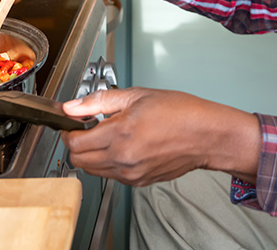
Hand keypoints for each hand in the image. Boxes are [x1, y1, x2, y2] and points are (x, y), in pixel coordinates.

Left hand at [61, 88, 261, 186]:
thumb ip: (100, 101)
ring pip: (93, 171)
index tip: (74, 123)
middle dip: (77, 144)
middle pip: (79, 161)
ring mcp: (131, 173)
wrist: (207, 136)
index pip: (75, 143)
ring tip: (109, 136)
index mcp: (120, 134)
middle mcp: (123, 158)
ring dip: (92, 155)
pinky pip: (112, 176)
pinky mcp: (139, 182)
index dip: (69, 131)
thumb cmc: (182, 113)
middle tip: (88, 129)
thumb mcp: (139, 95)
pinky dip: (110, 163)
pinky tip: (124, 146)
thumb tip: (72, 107)